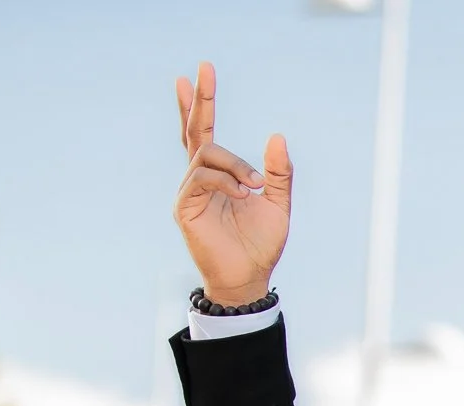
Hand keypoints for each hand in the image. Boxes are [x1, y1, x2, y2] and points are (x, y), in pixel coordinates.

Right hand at [172, 62, 290, 306]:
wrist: (250, 277)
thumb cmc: (261, 244)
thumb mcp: (278, 204)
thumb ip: (278, 173)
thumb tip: (277, 136)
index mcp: (220, 175)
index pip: (204, 133)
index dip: (200, 104)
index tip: (199, 73)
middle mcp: (201, 178)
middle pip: (194, 131)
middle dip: (200, 101)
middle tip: (204, 69)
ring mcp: (190, 191)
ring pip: (207, 154)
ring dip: (236, 165)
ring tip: (255, 186)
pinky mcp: (185, 207)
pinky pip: (202, 178)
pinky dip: (226, 181)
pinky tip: (243, 194)